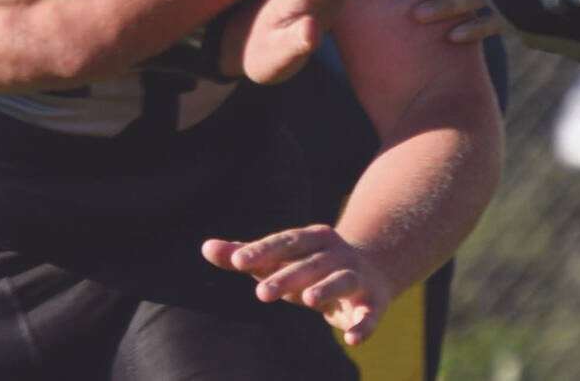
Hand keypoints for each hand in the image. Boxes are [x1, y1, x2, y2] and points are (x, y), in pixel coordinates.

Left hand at [202, 224, 389, 345]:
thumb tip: (206, 248)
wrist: (371, 268)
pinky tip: (351, 339)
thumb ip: (245, 255)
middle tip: (261, 294)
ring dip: (325, 289)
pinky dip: (363, 325)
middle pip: (309, 263)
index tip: (237, 261)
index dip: (262, 251)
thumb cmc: (310, 266)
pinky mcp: (374, 301)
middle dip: (286, 276)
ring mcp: (357, 275)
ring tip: (306, 301)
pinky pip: (370, 314)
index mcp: (310, 239)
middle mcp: (335, 253)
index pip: (284, 241)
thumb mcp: (279, 260)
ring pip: (341, 280)